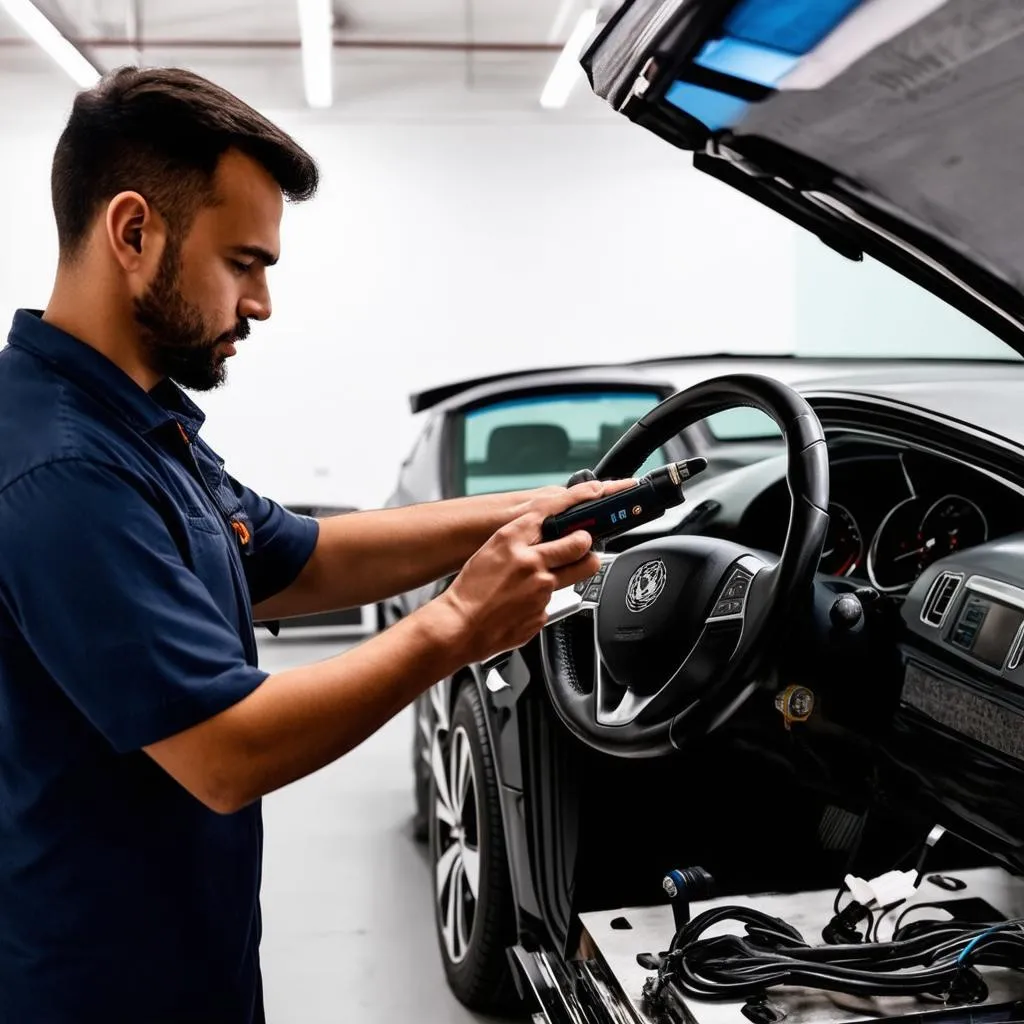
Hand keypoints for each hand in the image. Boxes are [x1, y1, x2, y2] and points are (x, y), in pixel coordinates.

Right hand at [436, 479, 634, 663]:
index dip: (572, 508)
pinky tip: (521, 605)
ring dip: (563, 577)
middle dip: (586, 545)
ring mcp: (541, 590)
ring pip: (572, 577)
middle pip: (580, 546)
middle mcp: (531, 562)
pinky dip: (541, 603)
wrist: (459, 627)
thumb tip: (547, 537)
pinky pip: (552, 603)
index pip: (551, 515)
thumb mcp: (490, 552)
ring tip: (535, 584)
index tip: (584, 507)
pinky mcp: (544, 614)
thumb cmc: (469, 591)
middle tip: (582, 547)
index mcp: (512, 541)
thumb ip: (520, 541)